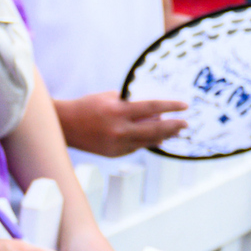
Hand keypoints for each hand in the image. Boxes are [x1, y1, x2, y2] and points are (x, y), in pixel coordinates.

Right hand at [52, 91, 188, 156]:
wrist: (65, 125)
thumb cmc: (87, 106)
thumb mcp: (109, 97)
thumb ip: (130, 102)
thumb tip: (153, 111)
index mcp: (118, 111)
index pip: (151, 108)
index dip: (170, 107)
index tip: (185, 106)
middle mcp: (119, 129)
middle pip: (154, 129)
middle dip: (173, 126)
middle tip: (186, 124)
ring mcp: (117, 144)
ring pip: (148, 142)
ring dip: (164, 136)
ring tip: (176, 132)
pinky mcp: (114, 154)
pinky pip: (136, 148)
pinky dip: (147, 142)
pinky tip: (157, 139)